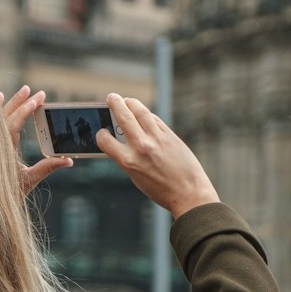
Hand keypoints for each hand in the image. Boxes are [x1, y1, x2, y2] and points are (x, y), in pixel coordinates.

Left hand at [0, 85, 74, 196]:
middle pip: (6, 116)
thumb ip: (47, 168)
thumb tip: (68, 160)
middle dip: (20, 102)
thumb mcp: (29, 181)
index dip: (26, 110)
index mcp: (4, 151)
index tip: (37, 99)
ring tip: (21, 92)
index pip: (14, 124)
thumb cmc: (7, 194)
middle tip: (33, 91)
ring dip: (8, 103)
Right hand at [95, 93, 219, 217]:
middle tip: (111, 97)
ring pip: (141, 112)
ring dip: (131, 103)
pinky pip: (155, 120)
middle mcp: (141, 147)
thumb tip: (122, 140)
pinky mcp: (170, 136)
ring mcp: (157, 139)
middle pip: (124, 117)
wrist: (189, 193)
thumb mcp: (136, 177)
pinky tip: (143, 114)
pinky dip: (147, 115)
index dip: (101, 134)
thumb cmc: (161, 190)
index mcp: (128, 162)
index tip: (103, 131)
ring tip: (127, 100)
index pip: (105, 140)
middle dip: (115, 104)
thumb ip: (128, 158)